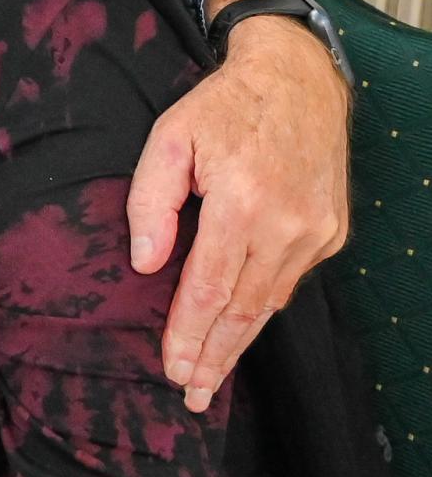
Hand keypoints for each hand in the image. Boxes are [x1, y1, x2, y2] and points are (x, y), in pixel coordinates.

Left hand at [127, 0, 349, 411]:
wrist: (296, 79)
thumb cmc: (222, 108)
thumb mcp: (169, 138)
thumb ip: (152, 202)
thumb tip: (147, 266)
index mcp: (244, 203)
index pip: (210, 288)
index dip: (189, 334)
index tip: (172, 370)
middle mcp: (287, 224)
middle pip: (244, 309)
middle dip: (214, 357)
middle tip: (191, 396)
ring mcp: (316, 231)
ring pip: (270, 303)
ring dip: (238, 342)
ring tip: (210, 377)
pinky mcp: (330, 231)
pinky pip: (289, 281)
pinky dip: (261, 308)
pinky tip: (238, 328)